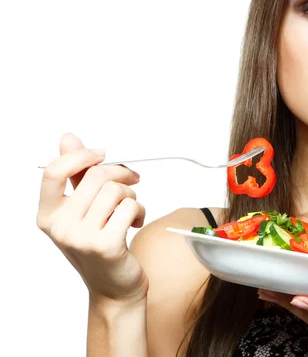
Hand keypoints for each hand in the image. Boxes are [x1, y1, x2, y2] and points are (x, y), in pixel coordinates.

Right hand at [37, 133, 147, 304]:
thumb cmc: (99, 245)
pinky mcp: (105, 245)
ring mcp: (80, 238)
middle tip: (132, 180)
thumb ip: (75, 175)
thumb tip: (68, 138)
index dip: (80, 156)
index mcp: (48, 215)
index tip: (101, 155)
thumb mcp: (82, 210)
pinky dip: (140, 210)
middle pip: (96, 176)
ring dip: (132, 195)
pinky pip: (130, 206)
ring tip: (131, 209)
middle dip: (121, 174)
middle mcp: (59, 227)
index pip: (54, 172)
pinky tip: (135, 223)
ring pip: (116, 190)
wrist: (114, 287)